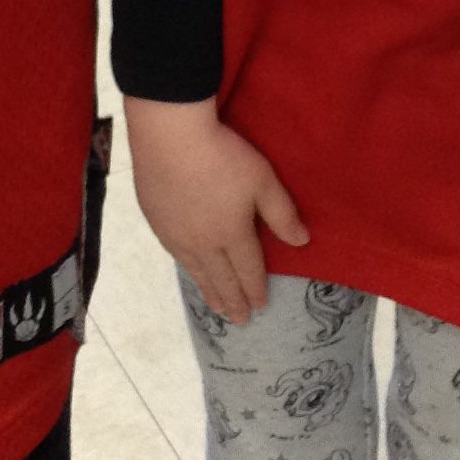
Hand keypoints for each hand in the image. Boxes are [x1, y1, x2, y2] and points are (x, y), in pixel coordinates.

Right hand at [124, 98, 307, 320]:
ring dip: (209, 292)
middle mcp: (204, 243)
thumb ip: (282, 214)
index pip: (248, 269)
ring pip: (197, 272)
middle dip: (233, 300)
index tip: (261, 305)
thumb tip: (302, 241)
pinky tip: (190, 271)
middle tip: (239, 321)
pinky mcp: (157, 222)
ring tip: (216, 308)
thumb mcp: (262, 180)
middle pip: (222, 278)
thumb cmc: (223, 156)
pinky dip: (188, 271)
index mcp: (233, 234)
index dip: (256, 288)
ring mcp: (177, 235)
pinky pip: (177, 257)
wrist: (170, 138)